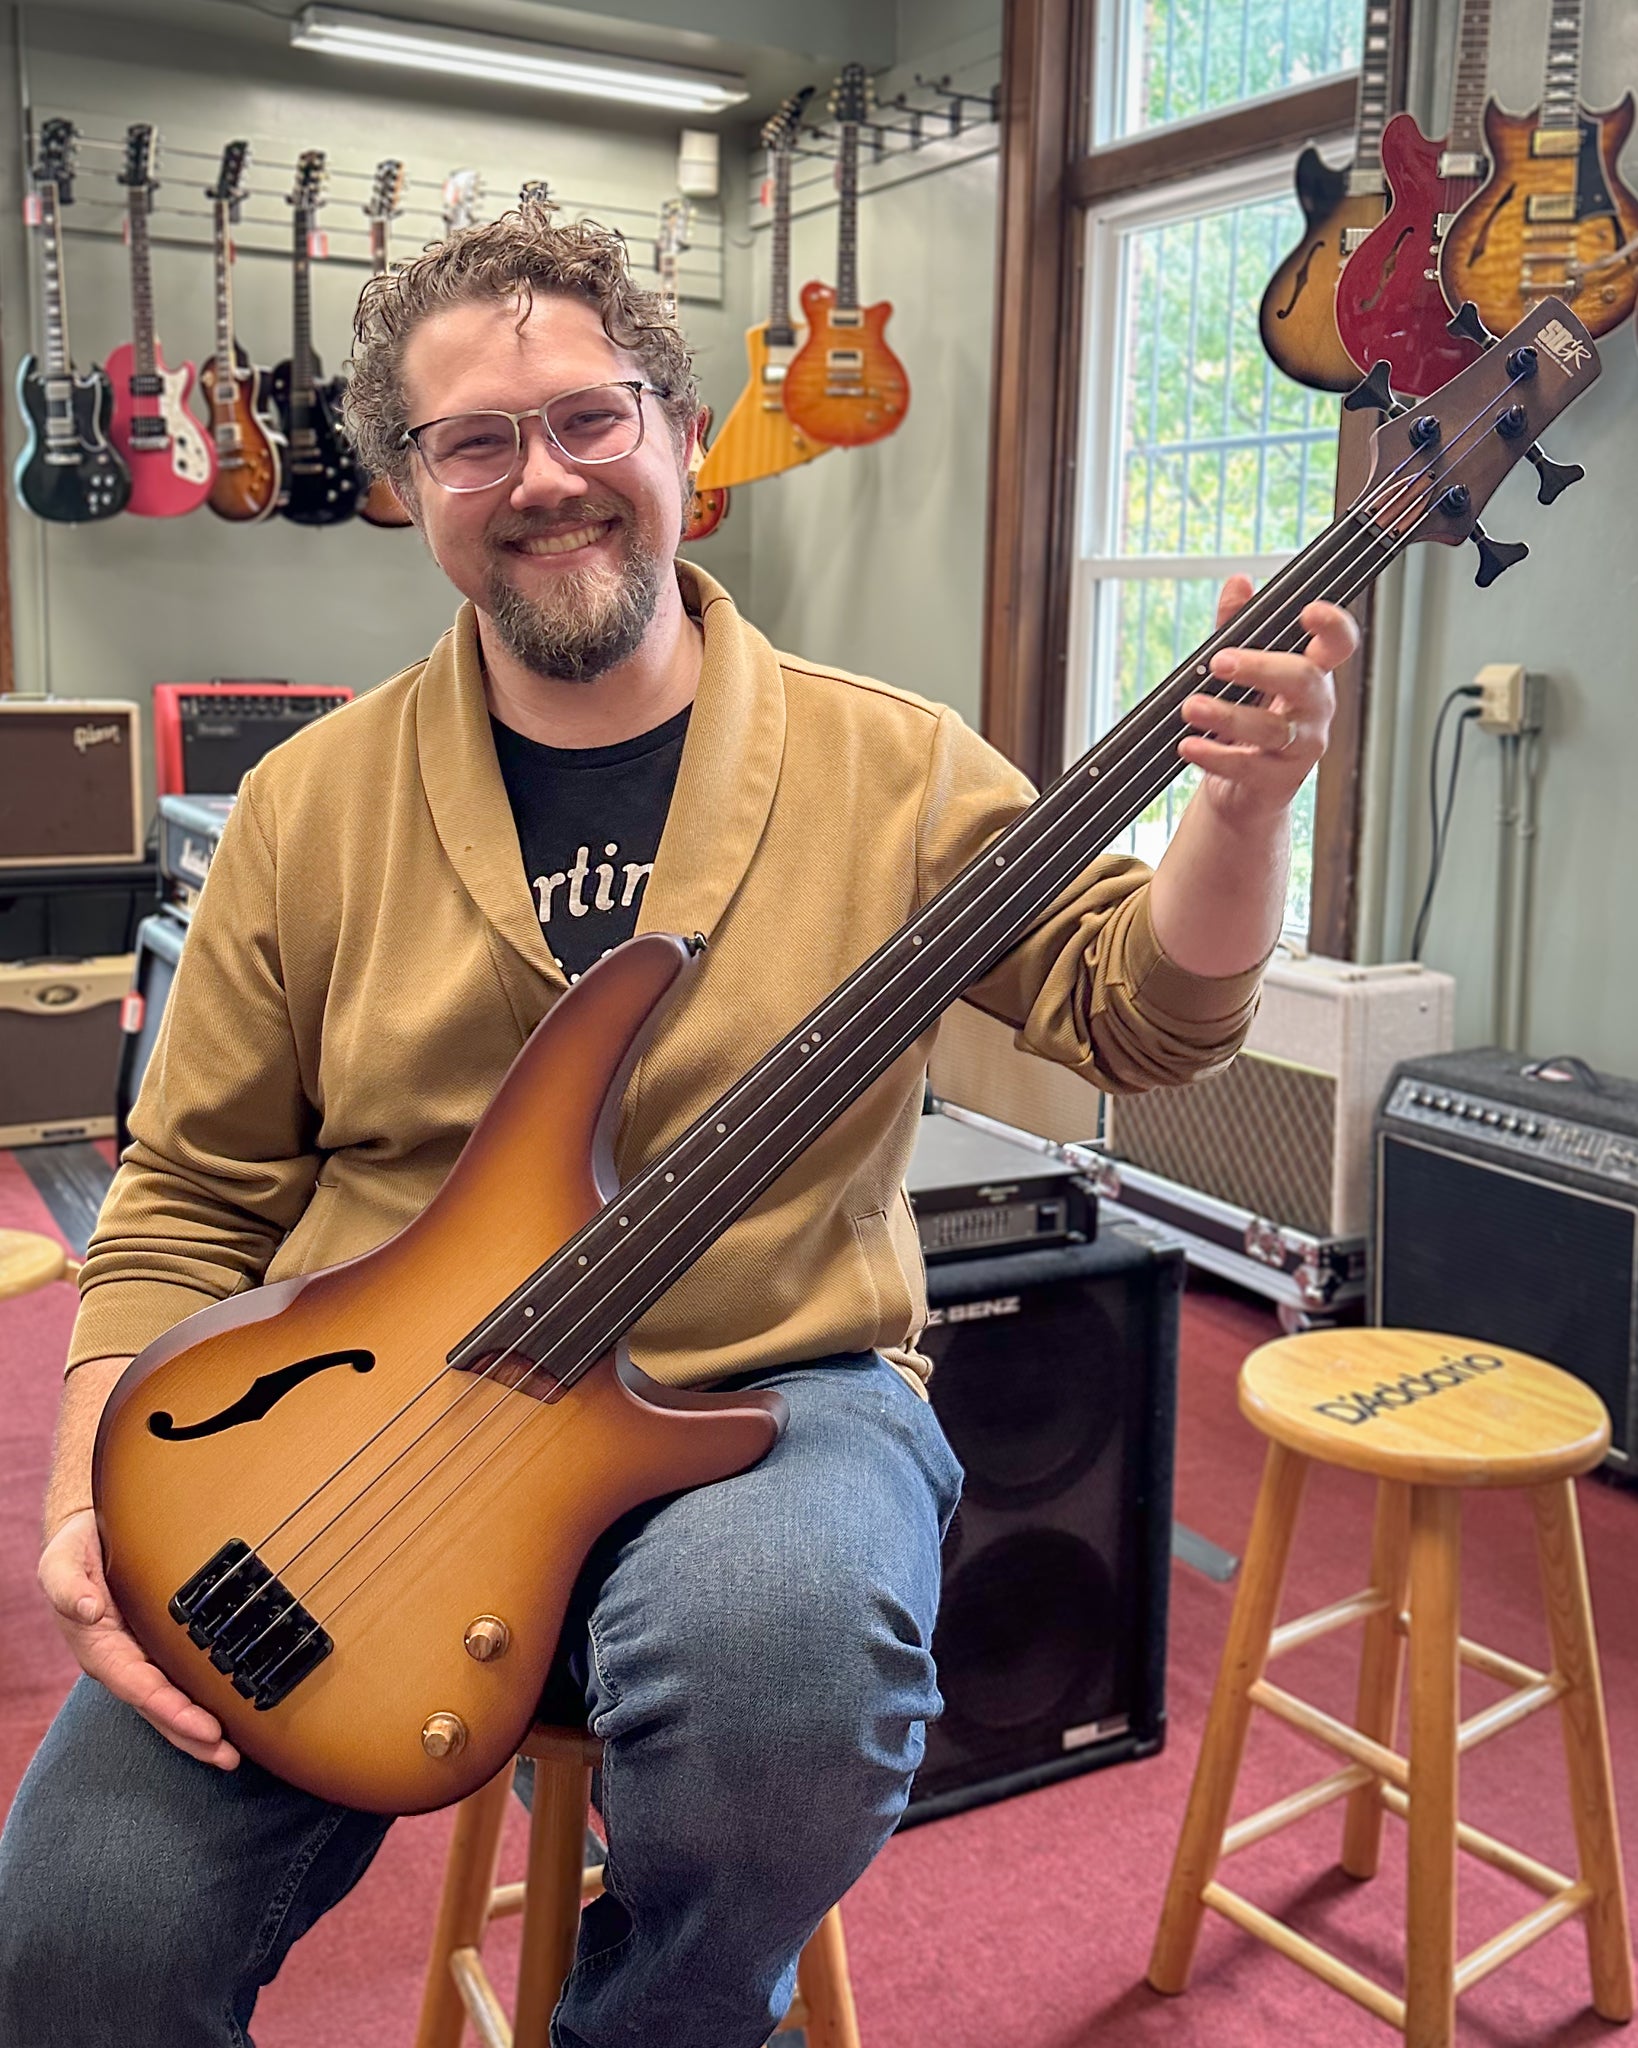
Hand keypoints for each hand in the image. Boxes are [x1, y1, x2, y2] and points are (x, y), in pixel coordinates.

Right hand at [39, 1508, 239, 1769]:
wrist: (86, 1533)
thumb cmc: (75, 1550)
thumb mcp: (63, 1562)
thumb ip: (69, 1586)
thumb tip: (87, 1609)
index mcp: (101, 1648)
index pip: (140, 1688)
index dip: (172, 1711)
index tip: (206, 1730)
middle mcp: (122, 1660)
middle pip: (159, 1708)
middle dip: (191, 1737)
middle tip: (228, 1758)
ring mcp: (140, 1655)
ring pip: (171, 1700)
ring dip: (199, 1729)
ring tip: (231, 1753)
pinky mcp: (157, 1644)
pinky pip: (180, 1678)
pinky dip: (201, 1699)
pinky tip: (227, 1713)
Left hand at [1178, 576, 1355, 824]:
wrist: (1242, 789)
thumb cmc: (1248, 719)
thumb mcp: (1240, 672)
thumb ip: (1237, 627)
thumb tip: (1238, 584)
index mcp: (1311, 673)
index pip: (1338, 644)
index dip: (1333, 626)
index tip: (1309, 611)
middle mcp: (1314, 708)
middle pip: (1304, 681)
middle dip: (1262, 667)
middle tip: (1220, 661)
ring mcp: (1302, 746)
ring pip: (1273, 728)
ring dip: (1228, 716)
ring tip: (1191, 707)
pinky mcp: (1279, 780)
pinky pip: (1249, 766)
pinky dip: (1215, 756)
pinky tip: (1189, 746)